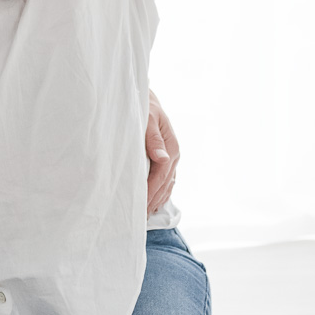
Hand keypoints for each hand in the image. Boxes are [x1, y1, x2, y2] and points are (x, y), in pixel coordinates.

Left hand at [146, 89, 179, 214]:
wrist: (147, 98)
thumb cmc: (145, 106)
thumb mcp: (148, 118)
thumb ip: (153, 138)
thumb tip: (162, 158)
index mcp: (171, 147)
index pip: (160, 175)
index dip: (151, 191)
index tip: (141, 205)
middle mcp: (173, 154)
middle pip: (164, 183)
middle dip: (153, 200)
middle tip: (141, 217)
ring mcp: (171, 157)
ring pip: (167, 184)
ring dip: (158, 199)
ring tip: (146, 214)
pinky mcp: (166, 158)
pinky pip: (166, 180)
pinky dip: (161, 192)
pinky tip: (155, 202)